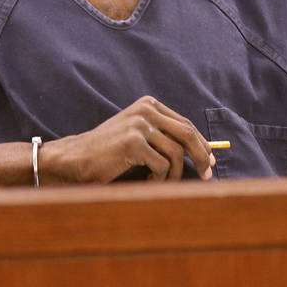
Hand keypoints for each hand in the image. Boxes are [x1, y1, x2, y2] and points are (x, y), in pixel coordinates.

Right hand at [40, 96, 214, 183]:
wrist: (76, 158)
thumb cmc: (109, 151)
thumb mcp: (138, 135)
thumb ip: (165, 136)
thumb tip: (206, 153)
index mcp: (148, 105)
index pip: (186, 124)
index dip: (201, 144)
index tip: (209, 162)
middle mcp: (145, 111)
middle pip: (188, 134)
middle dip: (201, 157)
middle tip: (207, 175)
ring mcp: (138, 125)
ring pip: (177, 154)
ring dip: (175, 174)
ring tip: (162, 181)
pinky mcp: (133, 143)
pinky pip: (162, 166)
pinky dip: (160, 178)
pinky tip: (148, 180)